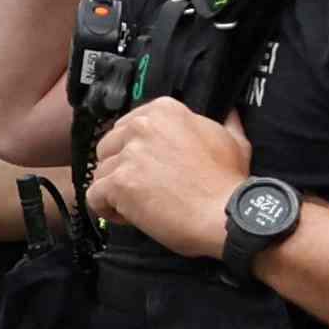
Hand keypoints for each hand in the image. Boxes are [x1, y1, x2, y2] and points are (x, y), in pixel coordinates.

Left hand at [86, 96, 252, 257]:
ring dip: (115, 192)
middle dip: (121, 169)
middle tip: (144, 190)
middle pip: (109, 147)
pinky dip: (106, 210)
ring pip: (101, 173)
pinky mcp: (119, 183)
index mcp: (164, 111)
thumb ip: (225, 123)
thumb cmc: (228, 183)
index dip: (135, 152)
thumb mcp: (233, 141)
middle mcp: (142, 126)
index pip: (128, 127)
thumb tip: (231, 113)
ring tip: (139, 207)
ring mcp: (129, 154)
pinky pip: (94, 196)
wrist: (224, 215)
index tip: (151, 170)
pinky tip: (129, 217)